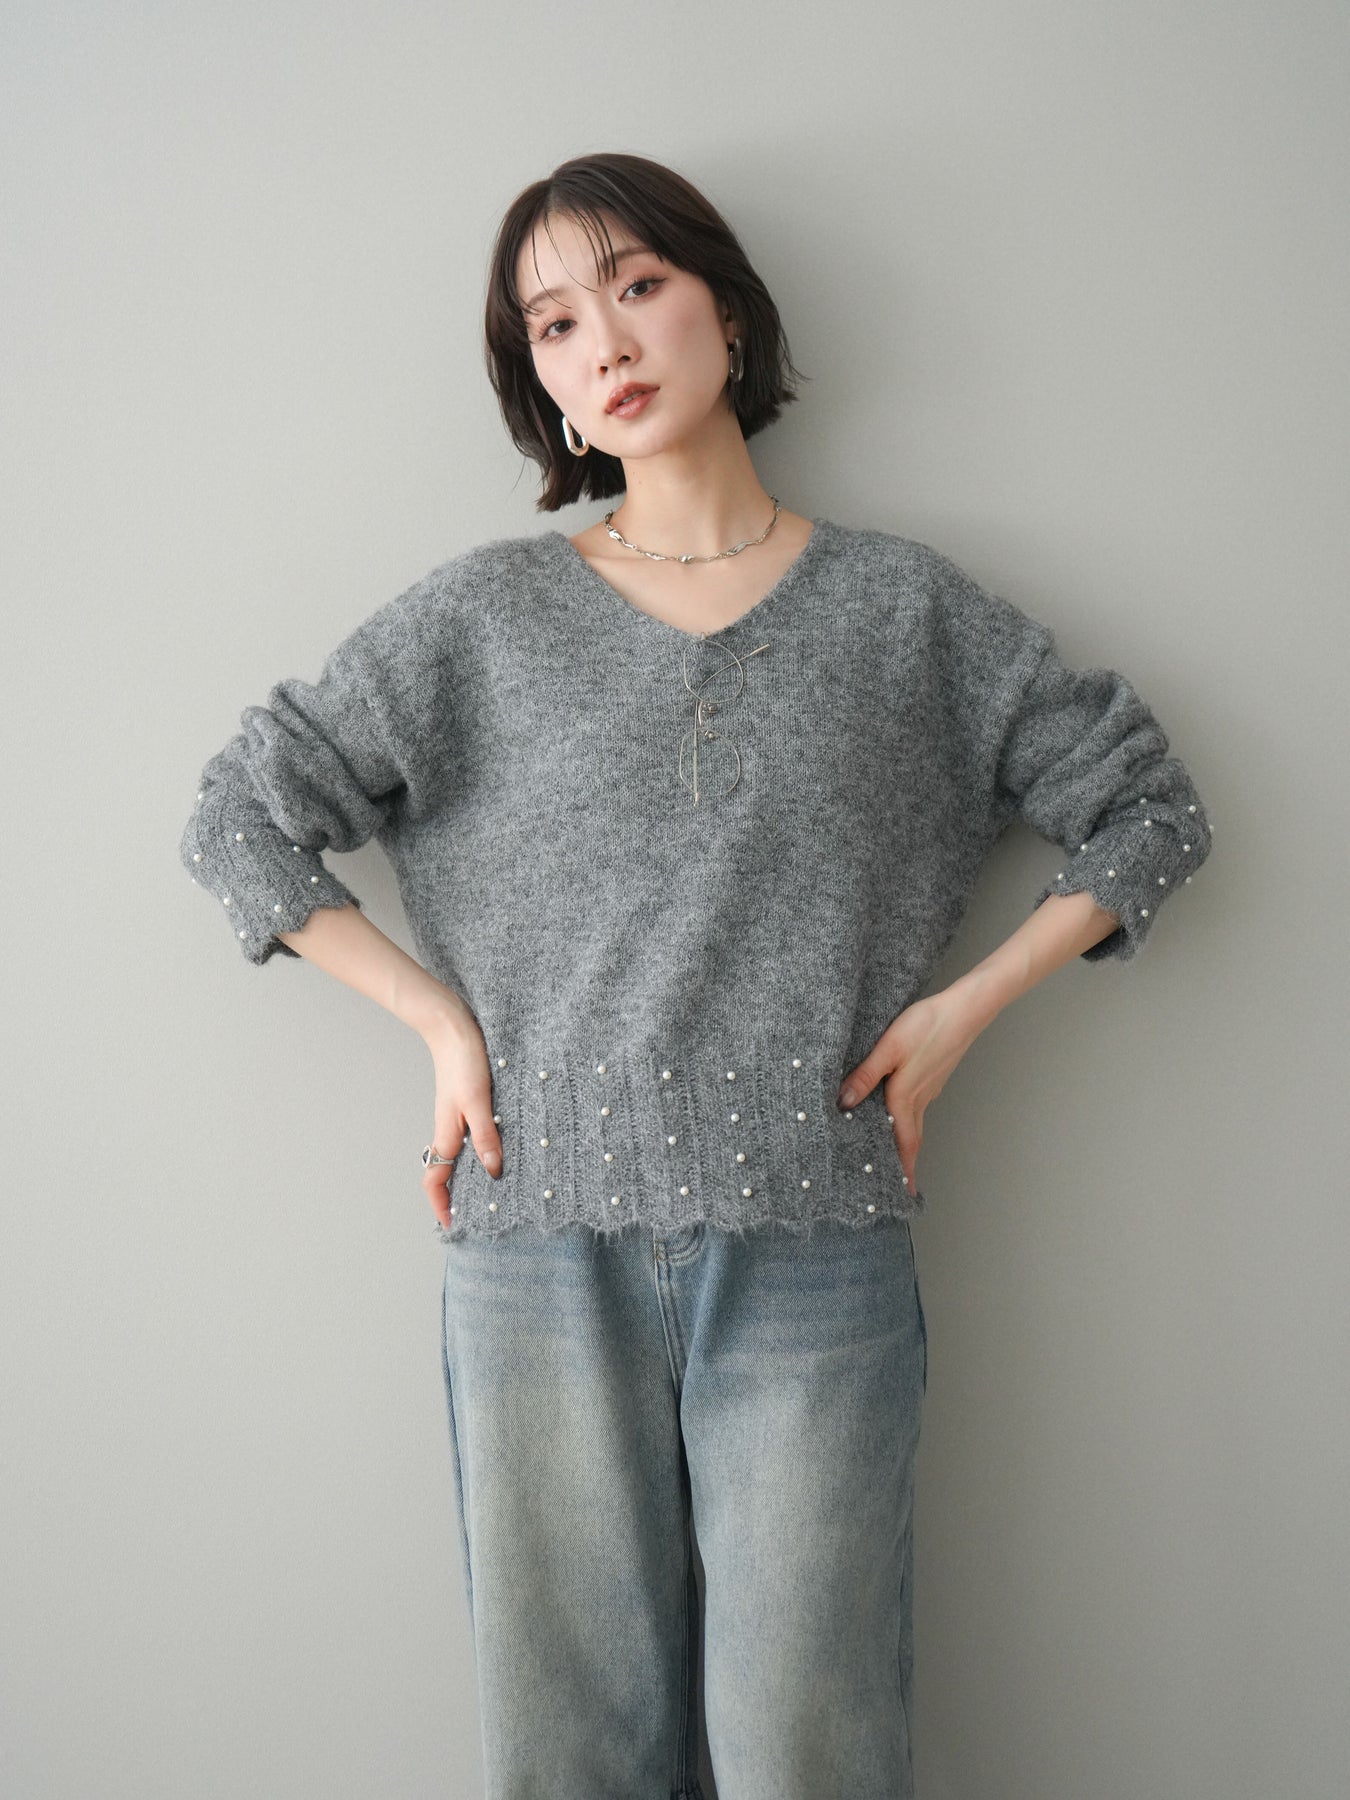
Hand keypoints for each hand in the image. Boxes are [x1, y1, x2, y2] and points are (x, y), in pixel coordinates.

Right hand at [419, 1002, 503, 1230]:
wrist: (453, 1025)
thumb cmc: (464, 1060)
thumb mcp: (480, 1101)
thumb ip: (487, 1136)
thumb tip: (493, 1171)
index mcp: (446, 1133)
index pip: (435, 1180)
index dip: (441, 1206)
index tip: (453, 1225)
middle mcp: (449, 1129)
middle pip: (446, 1172)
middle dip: (458, 1196)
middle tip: (479, 1215)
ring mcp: (457, 1117)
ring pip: (460, 1155)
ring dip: (471, 1174)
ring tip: (495, 1190)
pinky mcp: (468, 1104)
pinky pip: (471, 1136)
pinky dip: (482, 1150)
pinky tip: (503, 1149)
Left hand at [836, 982, 995, 1199]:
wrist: (964, 1009)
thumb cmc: (927, 1026)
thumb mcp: (888, 1048)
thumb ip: (865, 1075)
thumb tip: (843, 1102)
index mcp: (906, 1097)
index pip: (903, 1144)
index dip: (902, 1171)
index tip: (903, 1195)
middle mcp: (920, 1099)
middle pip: (910, 1140)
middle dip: (903, 1164)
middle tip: (895, 1186)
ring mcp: (929, 1088)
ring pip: (914, 1123)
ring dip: (904, 1143)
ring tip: (892, 1157)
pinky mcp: (932, 1076)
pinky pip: (917, 1108)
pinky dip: (907, 1121)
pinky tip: (897, 1114)